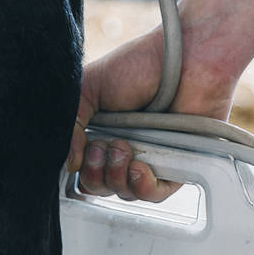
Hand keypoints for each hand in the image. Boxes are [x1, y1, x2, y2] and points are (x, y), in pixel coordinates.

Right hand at [69, 30, 236, 202]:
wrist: (184, 59)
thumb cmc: (140, 64)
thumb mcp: (89, 87)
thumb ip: (71, 124)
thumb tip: (69, 164)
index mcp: (101, 132)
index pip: (82, 169)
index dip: (79, 169)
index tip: (83, 151)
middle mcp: (124, 148)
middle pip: (100, 187)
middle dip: (96, 174)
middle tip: (104, 147)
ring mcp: (149, 158)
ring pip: (124, 193)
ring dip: (117, 177)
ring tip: (124, 148)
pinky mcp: (175, 166)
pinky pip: (155, 195)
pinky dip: (143, 188)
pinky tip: (140, 168)